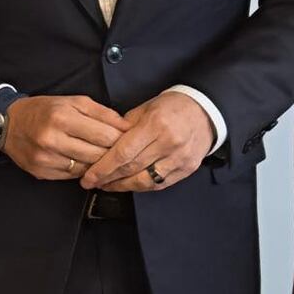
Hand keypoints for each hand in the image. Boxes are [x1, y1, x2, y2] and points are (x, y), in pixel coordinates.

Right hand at [0, 94, 126, 183]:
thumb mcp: (74, 101)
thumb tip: (126, 127)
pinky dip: (81, 171)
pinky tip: (82, 162)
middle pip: (97, 155)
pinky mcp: (41, 172)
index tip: (127, 139)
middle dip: (111, 153)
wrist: (9, 125)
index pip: (104, 136)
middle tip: (118, 150)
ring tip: (101, 156)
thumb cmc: (44, 111)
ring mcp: (46, 159)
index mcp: (62, 117)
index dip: (120, 139)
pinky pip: (72, 176)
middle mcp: (52, 139)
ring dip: (97, 165)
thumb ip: (102, 113)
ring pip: (86, 169)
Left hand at [80, 89, 222, 194]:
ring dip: (123, 186)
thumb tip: (102, 145)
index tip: (88, 176)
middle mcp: (169, 143)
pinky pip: (160, 184)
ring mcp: (180, 158)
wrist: (205, 110)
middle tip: (92, 183)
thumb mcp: (146, 109)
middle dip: (108, 179)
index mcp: (156, 124)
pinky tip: (129, 185)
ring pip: (146, 181)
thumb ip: (124, 127)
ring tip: (107, 185)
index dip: (103, 168)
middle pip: (132, 168)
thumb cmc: (172, 107)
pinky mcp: (188, 168)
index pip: (123, 152)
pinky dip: (142, 187)